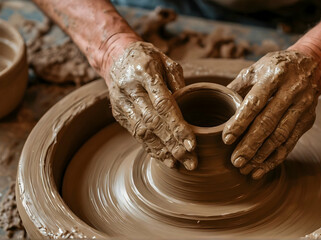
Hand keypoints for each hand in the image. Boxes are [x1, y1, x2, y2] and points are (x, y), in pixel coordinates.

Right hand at [108, 41, 196, 169]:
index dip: (177, 126)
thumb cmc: (149, 59)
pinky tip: (164, 158)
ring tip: (179, 165)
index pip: (163, 104)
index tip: (192, 144)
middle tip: (191, 161)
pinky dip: (151, 148)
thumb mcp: (166, 61)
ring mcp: (121, 103)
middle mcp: (130, 89)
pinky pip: (136, 134)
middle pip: (153, 123)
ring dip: (162, 151)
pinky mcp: (118, 114)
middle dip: (172, 145)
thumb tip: (189, 107)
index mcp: (145, 72)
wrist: (116, 56)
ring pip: (142, 132)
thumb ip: (178, 82)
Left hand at [223, 50, 320, 178]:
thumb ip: (236, 88)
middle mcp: (292, 90)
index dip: (240, 122)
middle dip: (250, 144)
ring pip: (281, 136)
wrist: (310, 64)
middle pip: (269, 122)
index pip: (255, 103)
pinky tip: (261, 168)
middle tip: (235, 161)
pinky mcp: (308, 120)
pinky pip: (291, 143)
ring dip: (262, 155)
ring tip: (245, 168)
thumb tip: (215, 106)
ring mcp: (303, 106)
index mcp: (274, 75)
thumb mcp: (254, 70)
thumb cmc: (274, 68)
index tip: (226, 139)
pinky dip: (275, 158)